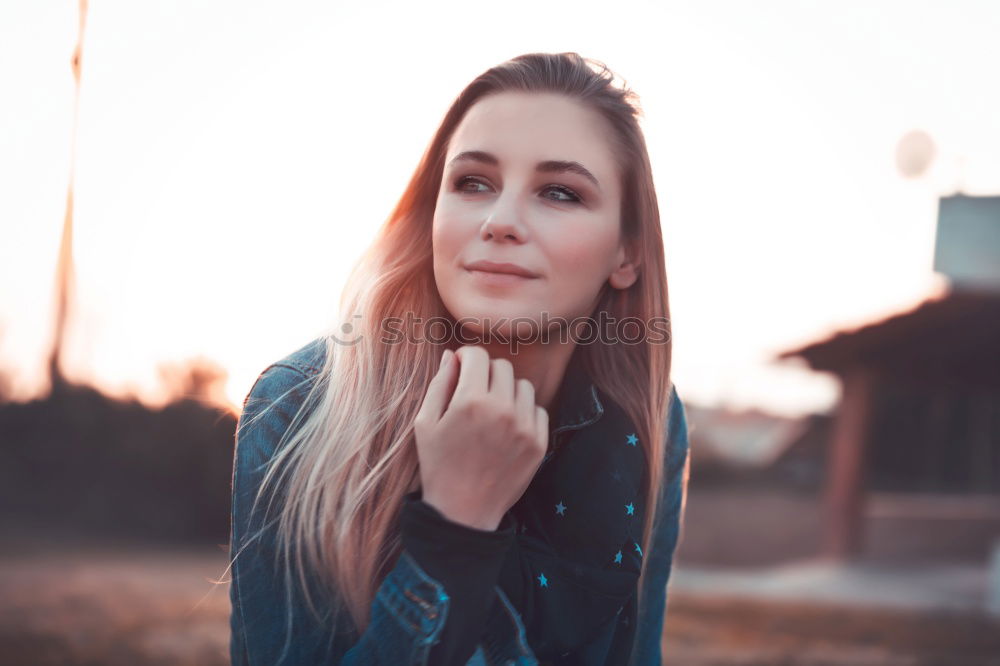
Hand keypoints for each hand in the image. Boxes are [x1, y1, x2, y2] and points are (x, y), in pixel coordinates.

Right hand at [413, 345, 548, 530]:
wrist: (463, 512)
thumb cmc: (438, 466)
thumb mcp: (425, 423)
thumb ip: (439, 384)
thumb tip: (452, 355)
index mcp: (470, 401)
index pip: (478, 355)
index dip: (467, 356)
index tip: (462, 366)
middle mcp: (502, 410)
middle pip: (502, 366)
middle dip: (486, 372)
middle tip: (475, 390)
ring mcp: (524, 427)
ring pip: (523, 385)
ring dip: (508, 390)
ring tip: (493, 409)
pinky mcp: (539, 443)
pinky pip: (538, 409)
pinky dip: (524, 412)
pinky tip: (508, 426)